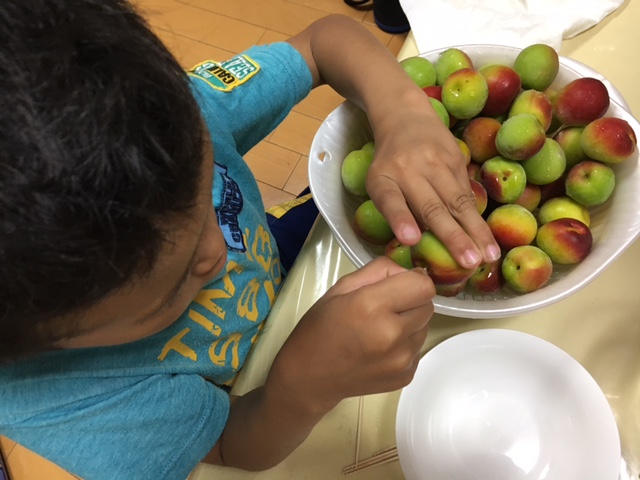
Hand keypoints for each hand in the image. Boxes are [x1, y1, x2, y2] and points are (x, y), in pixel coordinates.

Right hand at [266, 257, 433, 414]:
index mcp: (371, 306)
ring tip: (381, 329)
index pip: (423, 284)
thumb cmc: (319, 329)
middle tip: (385, 307)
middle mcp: (391, 334)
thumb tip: (407, 270)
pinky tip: (381, 347)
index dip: (412, 279)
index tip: (399, 283)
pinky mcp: (406, 376)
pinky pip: (418, 348)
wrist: (310, 378)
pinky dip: (405, 344)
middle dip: (411, 300)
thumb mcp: (341, 288)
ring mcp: (401, 360)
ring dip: (409, 323)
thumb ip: (378, 271)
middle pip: (427, 304)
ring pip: (425, 326)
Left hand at [366, 90, 500, 268]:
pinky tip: (487, 240)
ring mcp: (436, 162)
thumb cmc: (390, 162)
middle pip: (432, 206)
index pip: (391, 199)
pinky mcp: (457, 159)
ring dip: (475, 231)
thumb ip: (394, 209)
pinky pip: (466, 193)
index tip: (410, 239)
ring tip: (489, 256)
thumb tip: (419, 244)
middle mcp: (410, 169)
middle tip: (468, 263)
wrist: (405, 117)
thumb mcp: (379, 182)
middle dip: (452, 237)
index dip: (401, 219)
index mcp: (384, 178)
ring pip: (458, 201)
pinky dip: (477, 219)